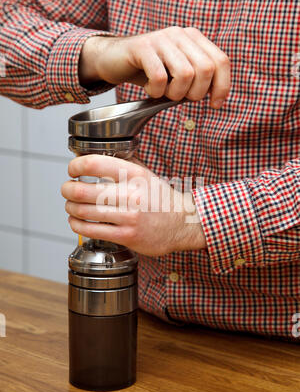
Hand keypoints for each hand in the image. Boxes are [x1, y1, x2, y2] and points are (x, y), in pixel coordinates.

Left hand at [61, 155, 206, 255]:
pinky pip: (92, 230)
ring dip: (70, 208)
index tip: (72, 169)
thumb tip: (95, 155)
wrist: (183, 223)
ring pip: (83, 212)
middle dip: (67, 189)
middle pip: (82, 190)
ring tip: (70, 206)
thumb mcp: (146, 174)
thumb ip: (123, 164)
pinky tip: (77, 221)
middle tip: (66, 189)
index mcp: (134, 174)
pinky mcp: (126, 236)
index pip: (94, 163)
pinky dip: (77, 225)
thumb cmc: (161, 199)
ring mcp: (128, 217)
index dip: (75, 166)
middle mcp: (131, 194)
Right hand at [79, 27, 229, 108]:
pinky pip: (159, 77)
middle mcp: (180, 34)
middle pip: (205, 69)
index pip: (221, 61)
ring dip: (174, 93)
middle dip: (195, 94)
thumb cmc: (148, 70)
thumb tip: (217, 98)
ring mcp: (161, 38)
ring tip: (163, 92)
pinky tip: (148, 89)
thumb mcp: (177, 72)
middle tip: (178, 97)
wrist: (113, 59)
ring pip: (185, 74)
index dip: (222, 87)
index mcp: (194, 38)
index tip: (215, 104)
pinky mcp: (142, 47)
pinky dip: (155, 91)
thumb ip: (198, 78)